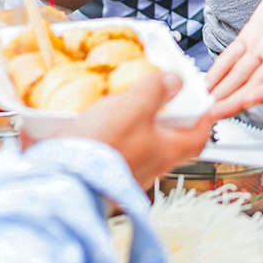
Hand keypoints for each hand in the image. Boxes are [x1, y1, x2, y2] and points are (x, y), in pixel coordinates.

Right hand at [36, 71, 221, 189]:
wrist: (60, 181)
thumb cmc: (102, 148)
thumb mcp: (133, 107)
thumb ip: (156, 91)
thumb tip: (174, 81)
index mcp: (166, 151)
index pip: (198, 137)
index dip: (202, 118)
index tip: (200, 103)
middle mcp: (149, 168)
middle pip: (167, 140)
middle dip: (163, 118)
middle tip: (155, 98)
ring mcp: (125, 174)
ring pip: (139, 146)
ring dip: (133, 126)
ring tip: (120, 106)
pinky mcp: (102, 176)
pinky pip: (113, 152)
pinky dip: (109, 136)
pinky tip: (94, 124)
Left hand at [206, 0, 262, 118]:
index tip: (250, 98)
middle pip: (262, 82)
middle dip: (238, 99)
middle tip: (215, 113)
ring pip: (246, 75)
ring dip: (226, 91)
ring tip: (206, 105)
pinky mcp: (254, 36)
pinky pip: (236, 57)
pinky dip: (221, 70)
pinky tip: (207, 82)